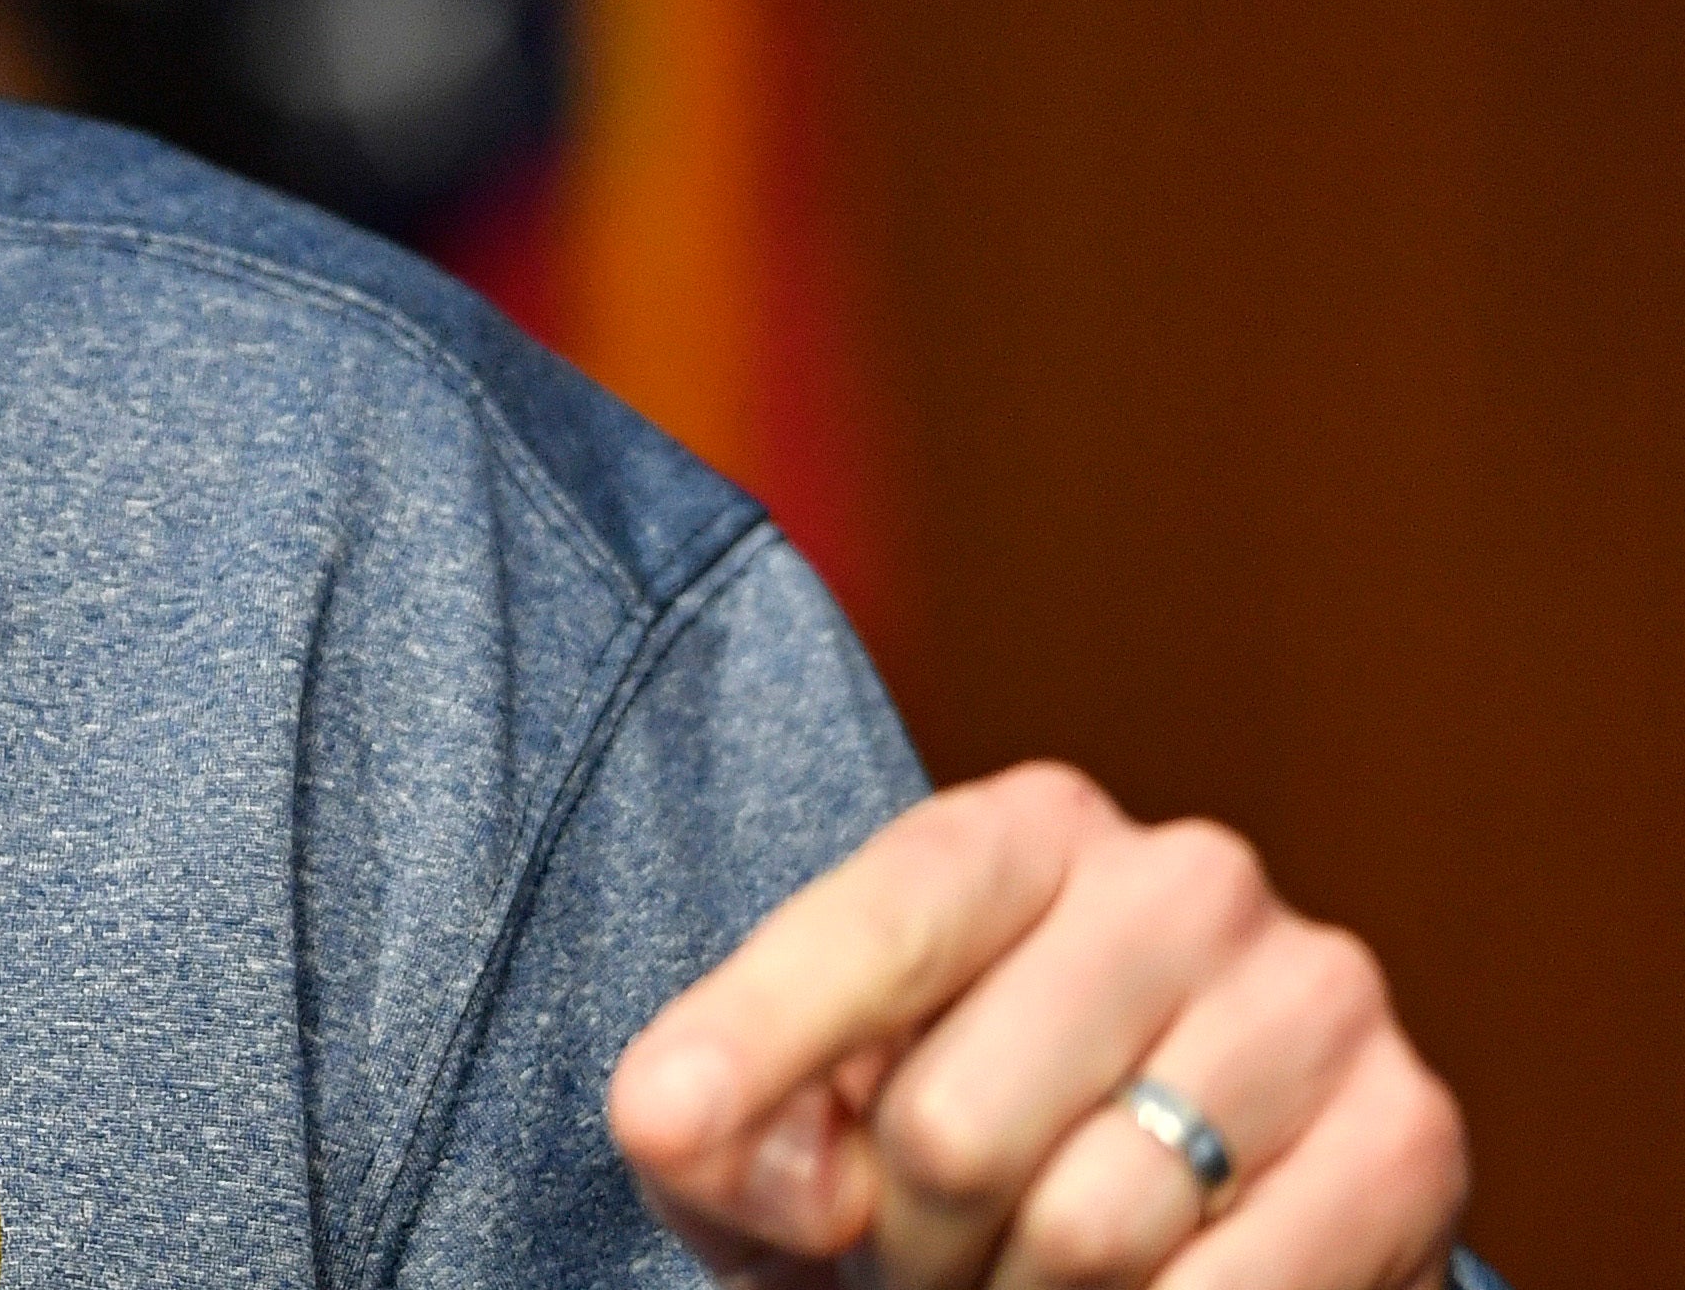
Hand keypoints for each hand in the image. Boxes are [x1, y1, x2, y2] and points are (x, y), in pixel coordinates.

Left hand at [608, 763, 1468, 1285]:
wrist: (1230, 1189)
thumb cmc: (987, 1123)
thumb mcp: (833, 1098)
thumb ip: (724, 1117)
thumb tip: (680, 1131)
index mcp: (1027, 828)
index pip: (873, 928)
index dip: (752, 1042)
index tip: (663, 1128)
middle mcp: (1184, 880)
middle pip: (956, 1131)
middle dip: (905, 1248)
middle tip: (915, 1265)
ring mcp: (1314, 1001)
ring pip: (1085, 1234)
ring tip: (1009, 1285)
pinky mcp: (1409, 1139)